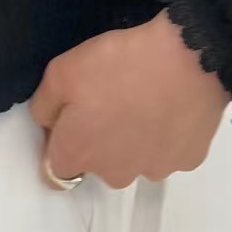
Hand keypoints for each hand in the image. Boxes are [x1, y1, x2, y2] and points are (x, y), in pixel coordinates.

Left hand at [29, 10, 231, 189]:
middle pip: (99, 165)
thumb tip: (47, 122)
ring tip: (143, 100)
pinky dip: (166, 134)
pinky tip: (168, 106)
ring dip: (134, 139)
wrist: (187, 58)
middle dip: (100, 139)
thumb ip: (43, 105)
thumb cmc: (119, 64)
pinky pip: (168, 150)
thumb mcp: (60, 72)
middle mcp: (114, 174)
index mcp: (78, 155)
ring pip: (135, 159)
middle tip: (110, 99)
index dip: (61, 141)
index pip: (56, 168)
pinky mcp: (187, 160)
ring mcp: (153, 169)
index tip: (72, 118)